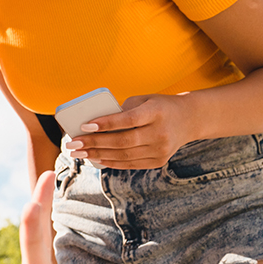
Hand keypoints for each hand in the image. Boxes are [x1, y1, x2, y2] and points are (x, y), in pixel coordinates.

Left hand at [63, 92, 192, 168]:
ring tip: (78, 153)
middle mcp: (161, 133)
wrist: (190, 119)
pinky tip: (94, 158)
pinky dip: (110, 162)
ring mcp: (161, 150)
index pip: (128, 120)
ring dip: (97, 155)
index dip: (106, 124)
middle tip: (72, 144)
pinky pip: (130, 164)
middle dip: (94, 143)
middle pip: (123, 141)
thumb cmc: (159, 106)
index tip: (84, 126)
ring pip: (124, 156)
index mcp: (157, 112)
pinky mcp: (159, 161)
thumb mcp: (144, 100)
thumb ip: (122, 110)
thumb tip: (93, 125)